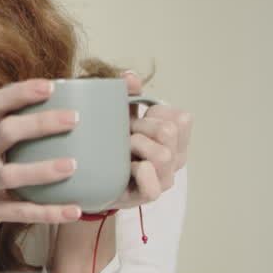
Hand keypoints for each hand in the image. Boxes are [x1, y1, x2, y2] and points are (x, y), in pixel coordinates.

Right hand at [0, 79, 82, 241]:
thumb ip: (18, 127)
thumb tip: (72, 106)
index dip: (21, 93)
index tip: (50, 86)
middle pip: (5, 132)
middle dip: (39, 123)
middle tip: (74, 118)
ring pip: (9, 175)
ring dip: (41, 170)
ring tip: (72, 165)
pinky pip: (17, 211)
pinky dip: (47, 212)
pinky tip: (74, 210)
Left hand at [109, 71, 191, 208]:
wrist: (90, 179)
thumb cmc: (110, 145)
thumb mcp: (119, 115)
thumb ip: (127, 94)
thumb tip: (130, 77)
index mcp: (175, 137)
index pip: (182, 117)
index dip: (156, 113)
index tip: (139, 118)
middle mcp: (176, 158)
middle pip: (169, 131)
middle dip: (141, 127)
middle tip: (124, 134)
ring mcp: (165, 178)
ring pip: (163, 155)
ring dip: (136, 146)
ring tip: (122, 150)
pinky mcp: (149, 195)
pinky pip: (153, 185)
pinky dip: (140, 173)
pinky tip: (127, 167)